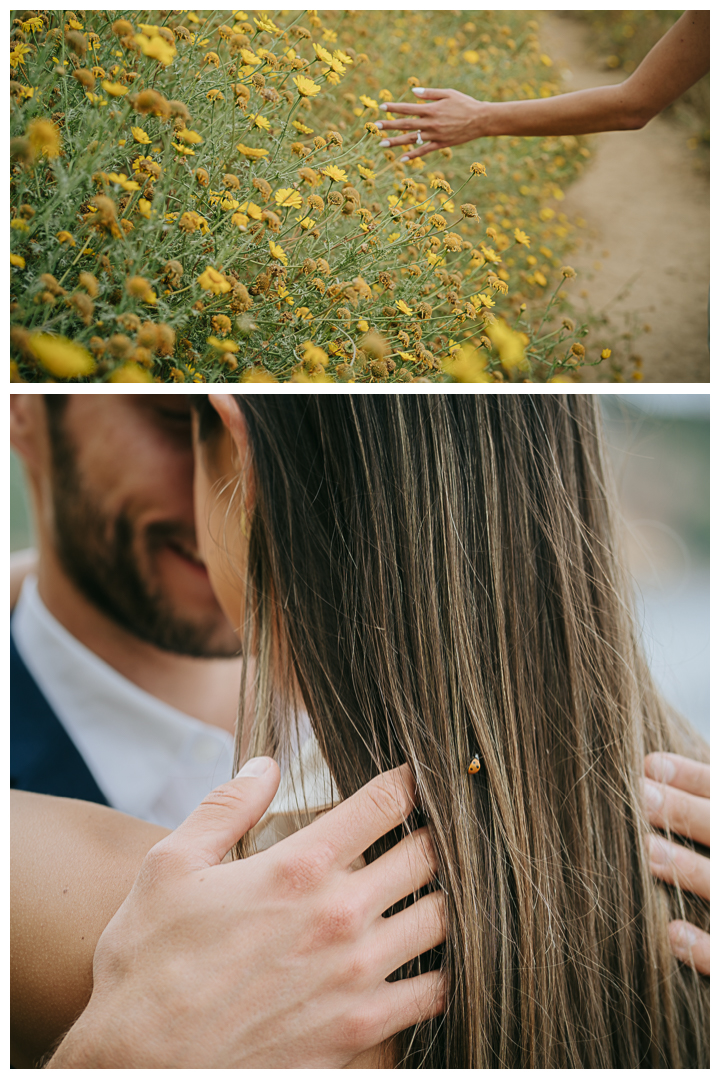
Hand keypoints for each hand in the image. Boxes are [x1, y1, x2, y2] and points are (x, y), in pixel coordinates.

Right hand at [47, 759, 443, 1067]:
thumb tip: (266, 766)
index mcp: (298, 868)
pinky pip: (433, 995)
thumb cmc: (148, 961)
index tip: (415, 776)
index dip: (409, 781)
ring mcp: (355, 977)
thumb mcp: (170, 865)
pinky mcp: (359, 1031)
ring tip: (436, 886)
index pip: (383, 804)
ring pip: (442, 920)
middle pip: (426, 855)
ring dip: (446, 896)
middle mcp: (339, 916)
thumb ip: (226, 807)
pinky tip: (428, 958)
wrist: (140, 1063)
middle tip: (435, 826)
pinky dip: (443, 970)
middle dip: (436, 833)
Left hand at [375, 87, 486, 161]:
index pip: (407, 108)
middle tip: (375, 126)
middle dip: (389, 125)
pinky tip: (401, 160)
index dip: (394, 108)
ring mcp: (435, 135)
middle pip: (405, 124)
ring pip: (411, 139)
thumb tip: (413, 91)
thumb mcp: (448, 93)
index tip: (381, 108)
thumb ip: (429, 93)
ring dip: (395, 142)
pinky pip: (424, 151)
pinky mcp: (440, 144)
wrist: (481, 119)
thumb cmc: (465, 103)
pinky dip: (413, 155)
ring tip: (381, 144)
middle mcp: (430, 123)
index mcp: (431, 109)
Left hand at [643, 753, 708, 975]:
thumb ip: (706, 799)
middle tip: (638, 795)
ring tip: (647, 852)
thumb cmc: (716, 850)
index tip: (650, 764)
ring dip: (691, 869)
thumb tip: (656, 767)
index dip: (693, 778)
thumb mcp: (714, 825)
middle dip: (685, 812)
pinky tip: (672, 933)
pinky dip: (705, 947)